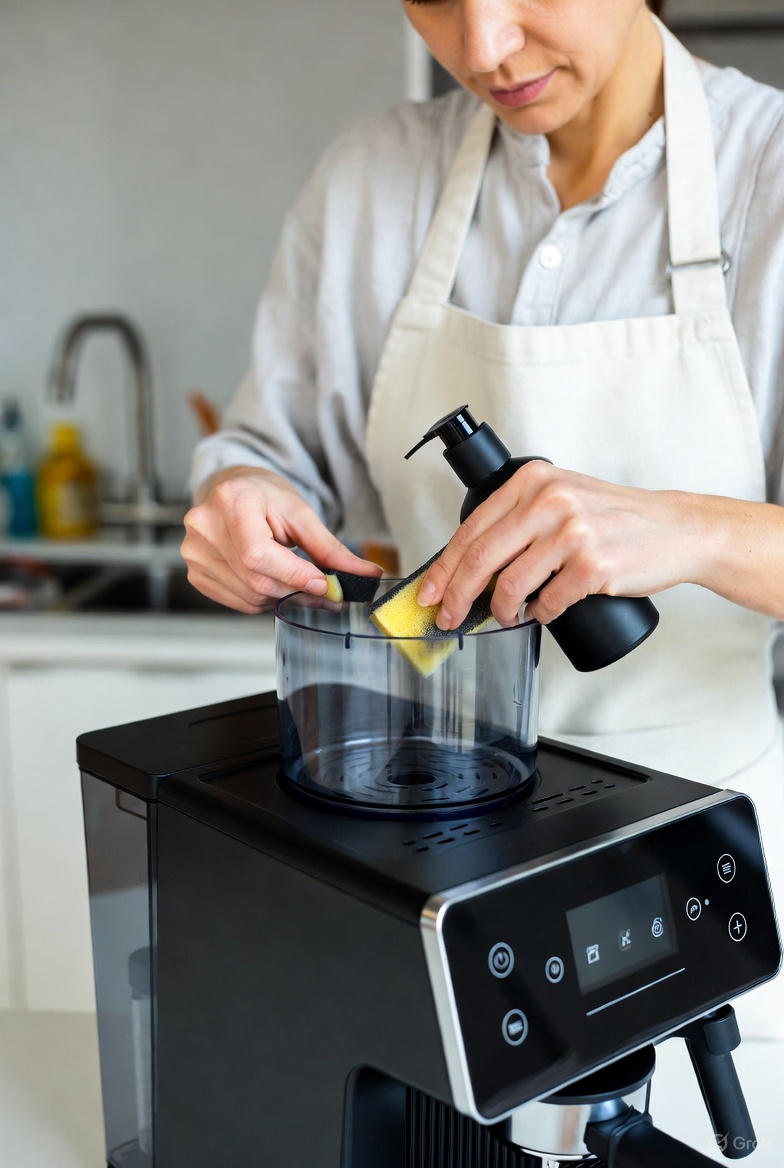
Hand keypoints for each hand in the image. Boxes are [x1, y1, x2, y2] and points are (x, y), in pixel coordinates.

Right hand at [182, 466, 381, 612]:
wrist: (233, 491)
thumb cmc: (265, 497)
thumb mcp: (301, 513)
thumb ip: (330, 548)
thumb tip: (365, 575)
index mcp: (231, 501)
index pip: (258, 555)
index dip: (294, 575)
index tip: (324, 585)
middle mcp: (204, 527)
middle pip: (256, 580)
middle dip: (297, 590)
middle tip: (326, 590)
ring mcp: (194, 553)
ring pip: (250, 596)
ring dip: (282, 596)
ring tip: (294, 576)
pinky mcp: (196, 573)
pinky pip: (238, 601)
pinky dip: (262, 598)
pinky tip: (270, 578)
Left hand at [415, 462, 698, 629]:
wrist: (675, 529)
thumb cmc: (614, 519)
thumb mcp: (562, 499)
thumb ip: (520, 518)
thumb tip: (467, 566)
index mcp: (533, 480)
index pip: (471, 528)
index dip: (443, 567)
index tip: (429, 592)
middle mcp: (549, 500)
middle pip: (480, 558)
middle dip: (457, 596)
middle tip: (448, 618)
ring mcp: (572, 532)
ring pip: (510, 585)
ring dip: (502, 610)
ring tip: (507, 615)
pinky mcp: (592, 564)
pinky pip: (547, 602)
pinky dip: (539, 614)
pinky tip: (543, 612)